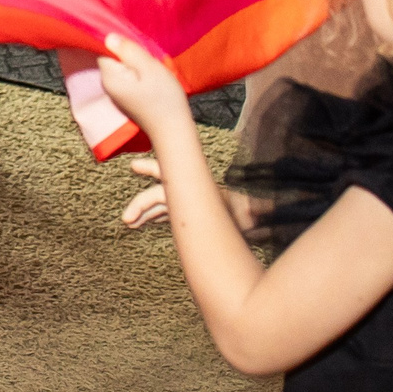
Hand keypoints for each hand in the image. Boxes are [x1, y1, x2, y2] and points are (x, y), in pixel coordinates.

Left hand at [96, 33, 193, 141]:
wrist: (173, 131)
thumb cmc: (164, 98)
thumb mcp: (149, 68)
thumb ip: (128, 51)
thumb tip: (108, 37)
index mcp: (109, 77)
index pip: (103, 50)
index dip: (119, 43)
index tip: (136, 45)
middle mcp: (107, 85)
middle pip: (112, 58)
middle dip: (128, 53)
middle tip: (148, 56)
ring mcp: (116, 93)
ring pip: (121, 67)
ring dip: (135, 63)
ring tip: (151, 67)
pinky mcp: (126, 98)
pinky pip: (127, 77)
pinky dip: (137, 73)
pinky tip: (151, 77)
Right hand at [121, 154, 260, 230]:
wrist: (255, 225)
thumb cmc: (254, 215)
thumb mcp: (255, 210)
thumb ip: (258, 208)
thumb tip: (265, 206)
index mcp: (200, 188)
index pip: (173, 175)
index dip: (154, 168)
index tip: (134, 166)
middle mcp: (191, 196)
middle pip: (160, 196)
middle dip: (142, 205)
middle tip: (127, 219)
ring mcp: (188, 208)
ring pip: (160, 207)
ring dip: (144, 214)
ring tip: (129, 224)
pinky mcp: (187, 220)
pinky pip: (165, 217)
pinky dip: (151, 220)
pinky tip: (140, 225)